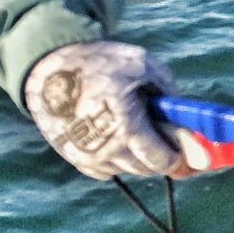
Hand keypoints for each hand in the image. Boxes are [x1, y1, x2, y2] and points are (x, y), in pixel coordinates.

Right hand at [24, 41, 183, 179]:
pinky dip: (115, 159)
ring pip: (124, 169)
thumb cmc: (101, 63)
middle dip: (158, 156)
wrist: (50, 69)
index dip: (176, 159)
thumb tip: (182, 114)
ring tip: (138, 132)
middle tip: (165, 139)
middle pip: (144, 169)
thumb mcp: (143, 65)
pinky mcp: (72, 156)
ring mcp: (86, 155)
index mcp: (126, 125)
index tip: (183, 152)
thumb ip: (167, 90)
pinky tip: (116, 137)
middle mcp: (105, 147)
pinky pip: (104, 169)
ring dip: (136, 157)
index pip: (159, 160)